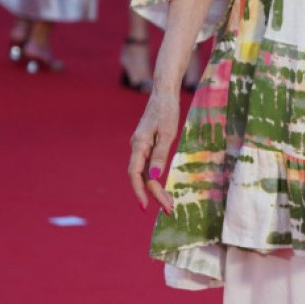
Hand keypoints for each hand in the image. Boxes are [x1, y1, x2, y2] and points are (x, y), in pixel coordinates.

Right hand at [128, 88, 178, 212]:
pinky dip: (156, 179)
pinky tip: (163, 187)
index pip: (135, 174)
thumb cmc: (167, 110)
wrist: (164, 93)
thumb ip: (160, 154)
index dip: (139, 191)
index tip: (146, 207)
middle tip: (169, 209)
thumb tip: (155, 176)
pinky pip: (149, 166)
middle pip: (142, 177)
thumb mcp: (167, 133)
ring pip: (145, 173)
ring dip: (156, 190)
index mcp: (139, 145)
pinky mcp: (147, 145)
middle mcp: (137, 147)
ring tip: (169, 204)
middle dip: (154, 195)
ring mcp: (141, 147)